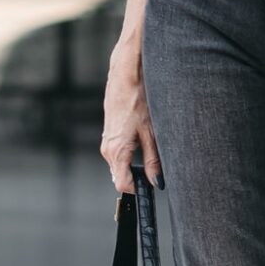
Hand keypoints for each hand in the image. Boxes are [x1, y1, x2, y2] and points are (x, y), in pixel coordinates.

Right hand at [101, 39, 162, 190]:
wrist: (126, 74)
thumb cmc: (139, 99)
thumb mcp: (152, 133)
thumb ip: (154, 160)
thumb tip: (157, 182)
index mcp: (117, 151)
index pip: (123, 184)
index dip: (137, 190)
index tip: (150, 191)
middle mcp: (108, 149)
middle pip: (120, 176)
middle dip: (136, 179)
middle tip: (155, 176)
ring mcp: (107, 140)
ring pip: (119, 164)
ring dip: (133, 166)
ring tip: (152, 159)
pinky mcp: (109, 132)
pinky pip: (117, 152)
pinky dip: (129, 155)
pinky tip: (142, 144)